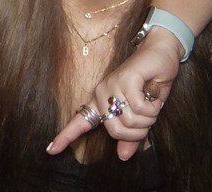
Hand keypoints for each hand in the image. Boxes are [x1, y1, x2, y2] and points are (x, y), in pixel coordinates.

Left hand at [48, 29, 180, 159]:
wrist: (161, 54)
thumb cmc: (151, 85)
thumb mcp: (142, 115)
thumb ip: (131, 135)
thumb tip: (123, 156)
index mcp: (101, 101)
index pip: (80, 122)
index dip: (65, 137)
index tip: (50, 150)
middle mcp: (101, 93)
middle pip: (116, 131)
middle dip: (139, 130)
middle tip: (148, 113)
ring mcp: (111, 85)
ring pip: (130, 121)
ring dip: (148, 116)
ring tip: (150, 99)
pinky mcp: (124, 79)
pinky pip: (139, 108)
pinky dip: (152, 106)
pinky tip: (152, 92)